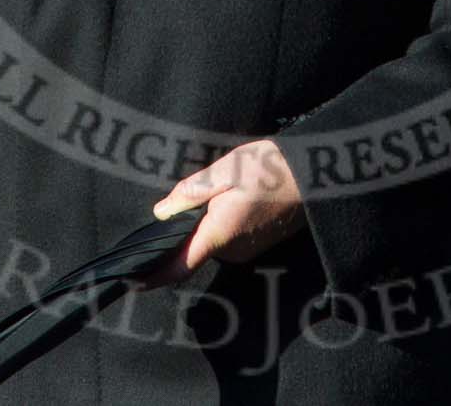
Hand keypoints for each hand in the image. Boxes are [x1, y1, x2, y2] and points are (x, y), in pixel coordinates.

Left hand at [146, 139, 304, 284]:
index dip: (154, 275)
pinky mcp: (261, 244)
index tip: (133, 281)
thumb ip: (191, 192)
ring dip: (211, 221)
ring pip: (215, 240)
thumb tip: (161, 212)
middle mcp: (234, 250)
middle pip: (196, 246)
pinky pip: (232, 238)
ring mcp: (249, 250)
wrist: (317, 176)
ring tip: (228, 189)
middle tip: (202, 191)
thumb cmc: (271, 169)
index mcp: (219, 234)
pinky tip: (241, 196)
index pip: (179, 265)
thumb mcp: (226, 170)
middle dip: (189, 226)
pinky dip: (226, 221)